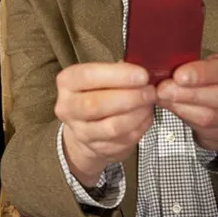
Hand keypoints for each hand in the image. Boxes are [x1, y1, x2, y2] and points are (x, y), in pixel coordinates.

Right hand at [55, 62, 155, 185]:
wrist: (85, 127)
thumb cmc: (97, 93)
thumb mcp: (101, 75)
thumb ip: (119, 71)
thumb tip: (144, 67)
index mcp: (67, 82)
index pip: (89, 76)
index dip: (118, 75)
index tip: (142, 75)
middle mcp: (68, 107)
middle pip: (97, 104)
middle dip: (130, 97)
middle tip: (150, 91)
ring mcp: (80, 131)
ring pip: (112, 126)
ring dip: (137, 114)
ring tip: (149, 103)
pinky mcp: (97, 148)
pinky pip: (123, 140)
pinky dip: (140, 127)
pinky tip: (145, 116)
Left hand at [157, 53, 217, 150]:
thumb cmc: (215, 77)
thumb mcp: (210, 63)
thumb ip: (194, 65)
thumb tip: (166, 69)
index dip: (203, 74)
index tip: (179, 76)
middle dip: (188, 95)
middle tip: (162, 90)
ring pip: (211, 119)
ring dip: (181, 109)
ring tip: (163, 99)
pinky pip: (206, 135)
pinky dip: (186, 122)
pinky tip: (176, 111)